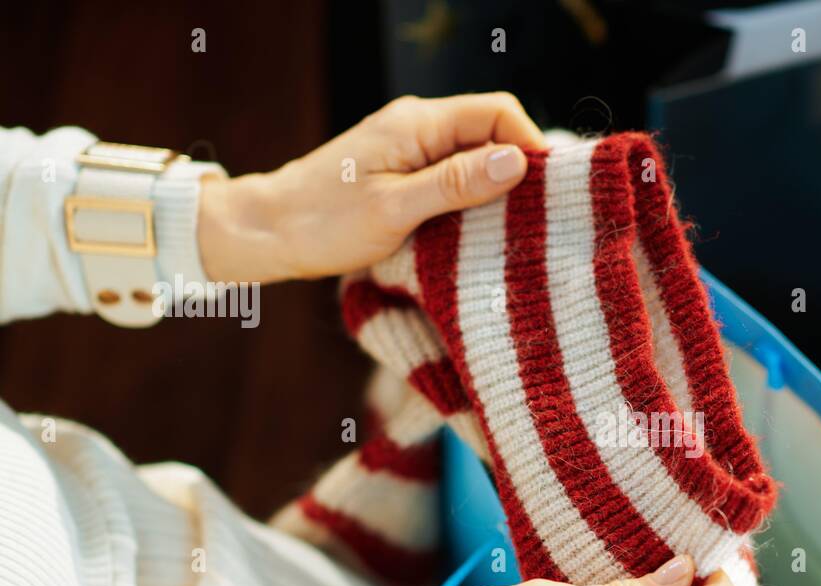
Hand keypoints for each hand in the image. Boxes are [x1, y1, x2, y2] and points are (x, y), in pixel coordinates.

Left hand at [197, 93, 545, 283]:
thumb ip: (457, 183)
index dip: (531, 146)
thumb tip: (517, 162)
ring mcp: (410, 148)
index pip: (498, 113)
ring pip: (475, 156)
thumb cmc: (324, 222)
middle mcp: (418, 126)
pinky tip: (478, 231)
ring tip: (512, 229)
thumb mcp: (396, 208)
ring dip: (497, 189)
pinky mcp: (404, 172)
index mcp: (418, 123)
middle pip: (491, 133)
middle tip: (538, 218)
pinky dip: (473, 199)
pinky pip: (455, 175)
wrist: (268, 232)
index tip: (548, 193)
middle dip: (519, 170)